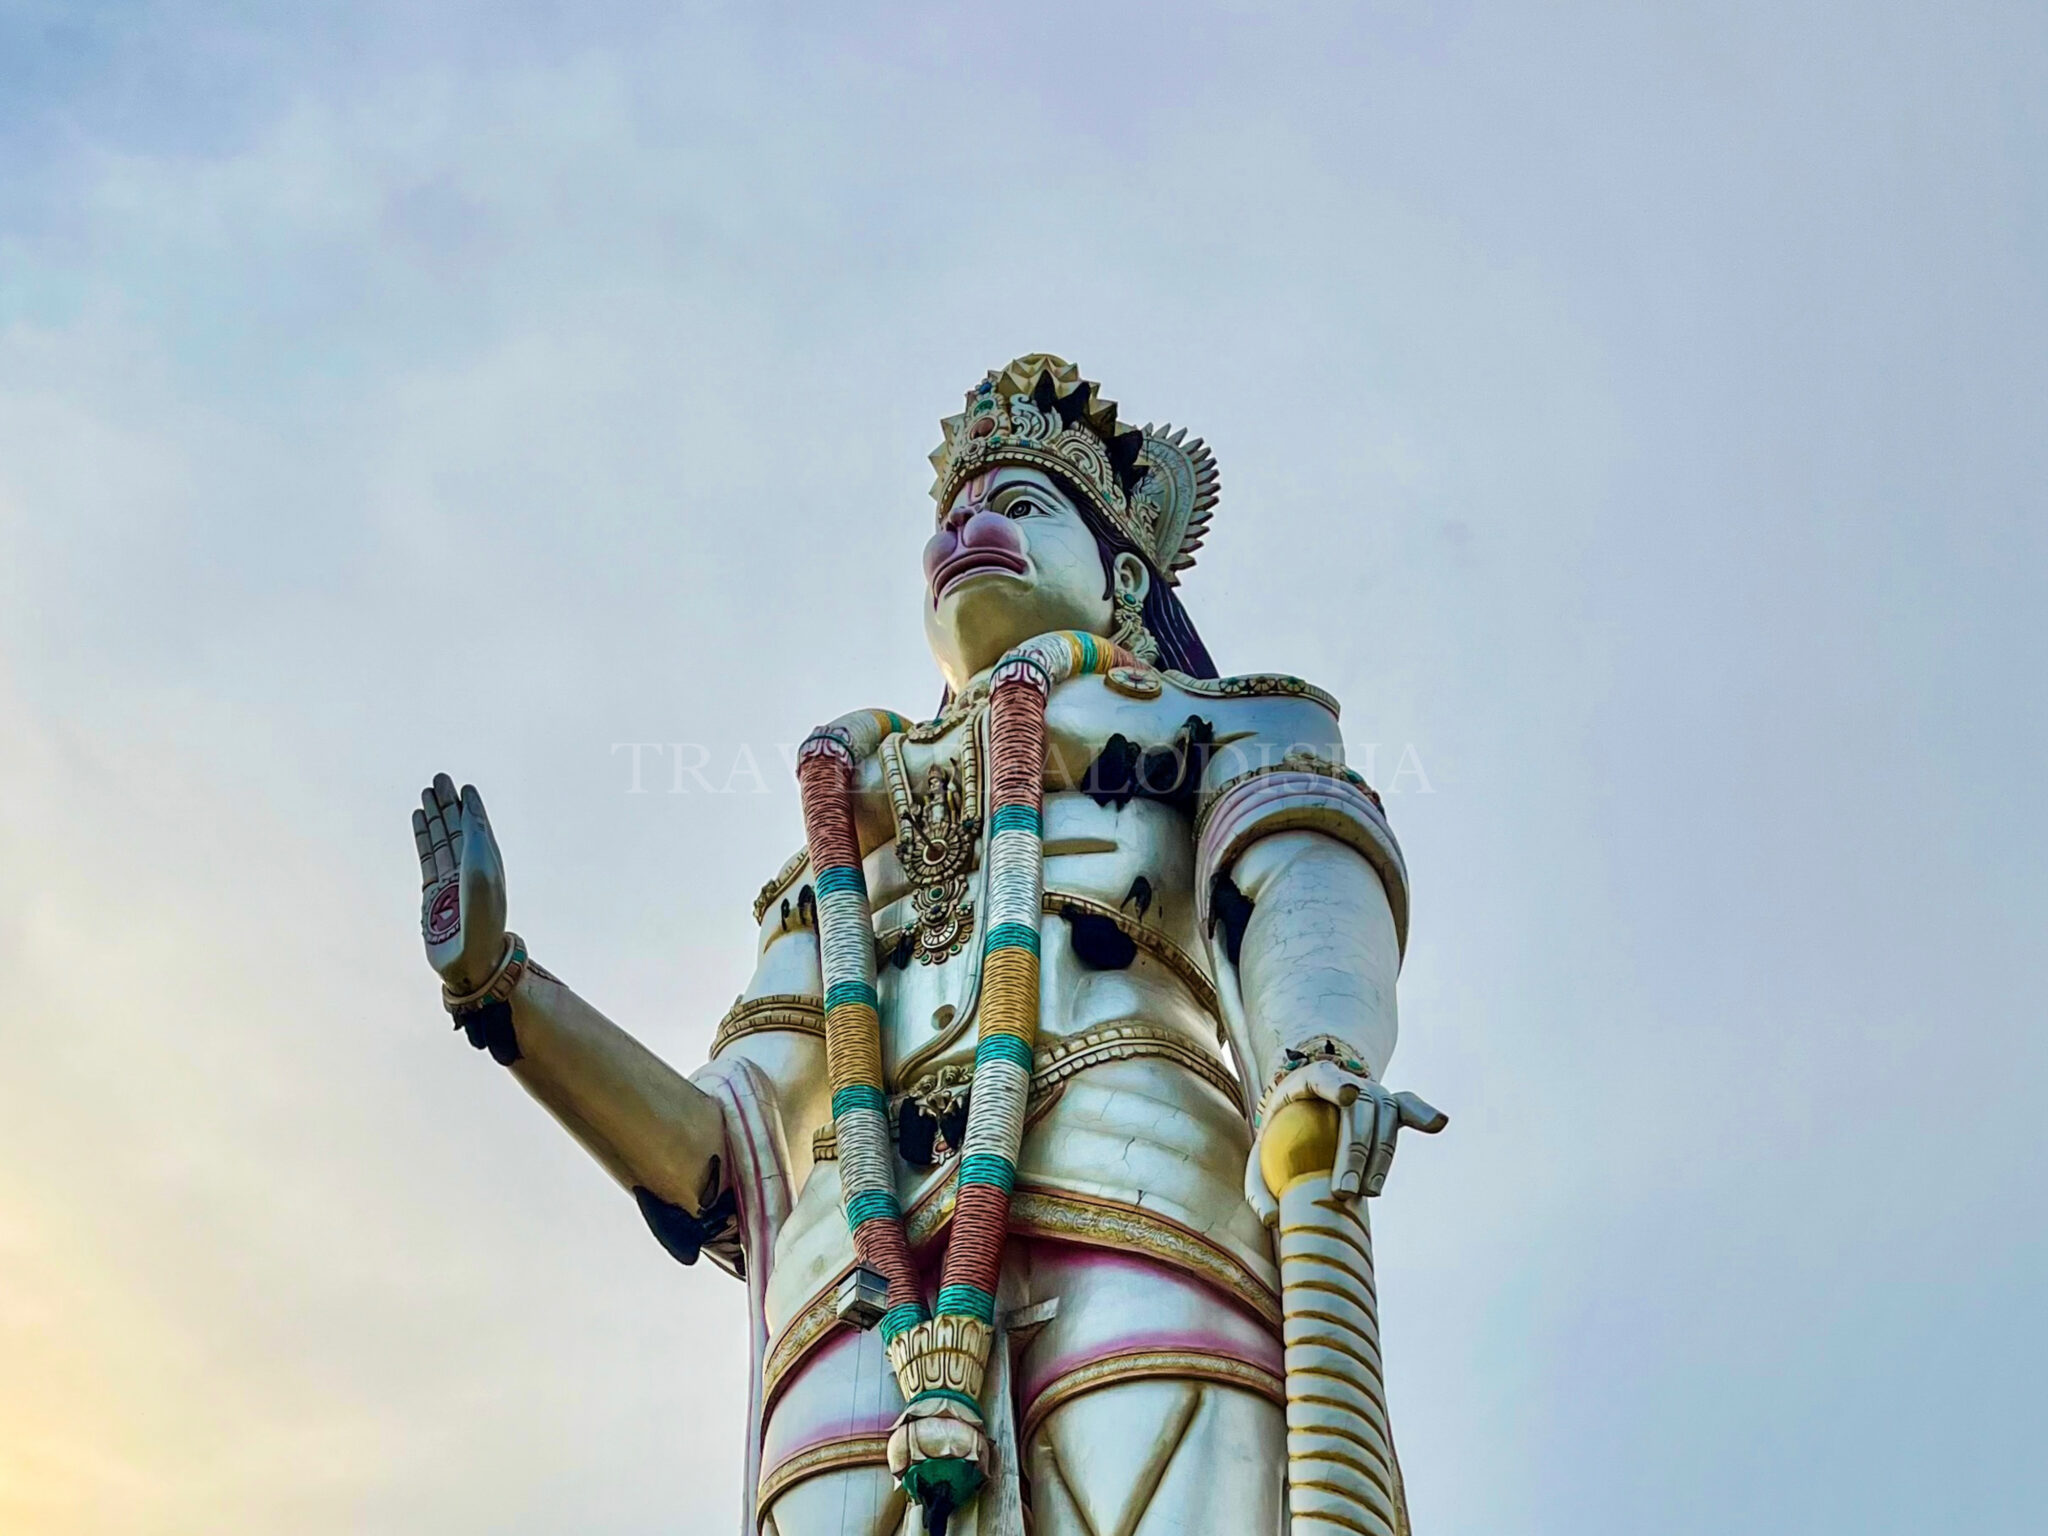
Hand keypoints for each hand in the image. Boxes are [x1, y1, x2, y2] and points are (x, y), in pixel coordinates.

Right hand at [411, 772, 506, 993]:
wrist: (470, 961)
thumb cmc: (482, 920)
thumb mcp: (482, 874)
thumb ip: (477, 841)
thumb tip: (471, 812)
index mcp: (489, 865)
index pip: (478, 829)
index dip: (471, 807)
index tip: (464, 787)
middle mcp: (471, 870)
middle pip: (458, 829)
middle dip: (449, 805)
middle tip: (439, 779)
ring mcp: (451, 881)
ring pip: (441, 841)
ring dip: (434, 817)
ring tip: (426, 793)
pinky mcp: (433, 893)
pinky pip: (428, 858)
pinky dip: (422, 837)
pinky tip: (418, 820)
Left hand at [1245, 1057, 1445, 1222]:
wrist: (1307, 1104)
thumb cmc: (1280, 1132)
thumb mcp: (1260, 1153)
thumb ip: (1257, 1185)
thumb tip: (1274, 1219)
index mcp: (1311, 1079)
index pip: (1325, 1077)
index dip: (1337, 1084)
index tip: (1347, 1094)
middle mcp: (1348, 1078)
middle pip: (1359, 1109)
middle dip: (1355, 1150)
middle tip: (1343, 1190)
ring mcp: (1372, 1090)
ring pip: (1385, 1118)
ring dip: (1380, 1157)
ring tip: (1369, 1193)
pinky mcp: (1390, 1104)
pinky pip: (1408, 1108)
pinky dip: (1423, 1113)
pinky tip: (1439, 1123)